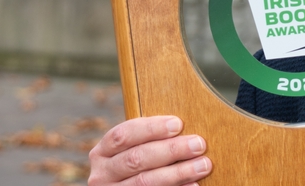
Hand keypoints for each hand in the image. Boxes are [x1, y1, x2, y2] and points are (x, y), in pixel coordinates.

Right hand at [88, 116, 211, 185]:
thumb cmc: (135, 166)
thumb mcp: (131, 152)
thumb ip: (148, 141)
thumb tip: (182, 127)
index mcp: (103, 152)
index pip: (123, 134)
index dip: (151, 128)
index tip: (178, 124)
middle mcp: (102, 174)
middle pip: (136, 158)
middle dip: (170, 150)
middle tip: (198, 144)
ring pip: (145, 182)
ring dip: (178, 173)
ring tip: (203, 165)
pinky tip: (193, 185)